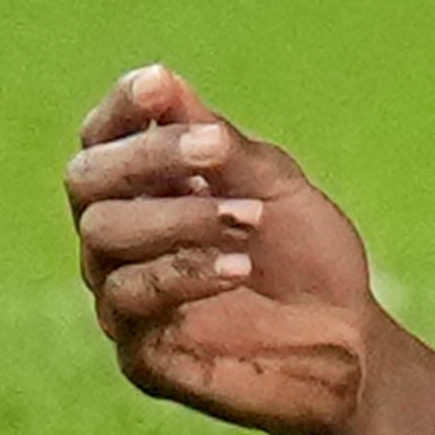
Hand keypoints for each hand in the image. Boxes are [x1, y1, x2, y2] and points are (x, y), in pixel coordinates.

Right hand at [66, 66, 377, 434]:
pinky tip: (237, 268)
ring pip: (104, 235)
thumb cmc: (307, 257)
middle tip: (213, 150)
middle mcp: (122, 238)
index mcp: (149, 192)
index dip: (122, 109)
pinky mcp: (138, 349)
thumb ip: (225, 147)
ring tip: (247, 220)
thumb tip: (167, 84)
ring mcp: (123, 293)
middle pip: (88, 181)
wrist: (345, 342)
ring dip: (180, 217)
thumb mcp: (278, 189)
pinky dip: (184, 272)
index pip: (104, 139)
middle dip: (149, 156)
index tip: (159, 84)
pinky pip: (130, 299)